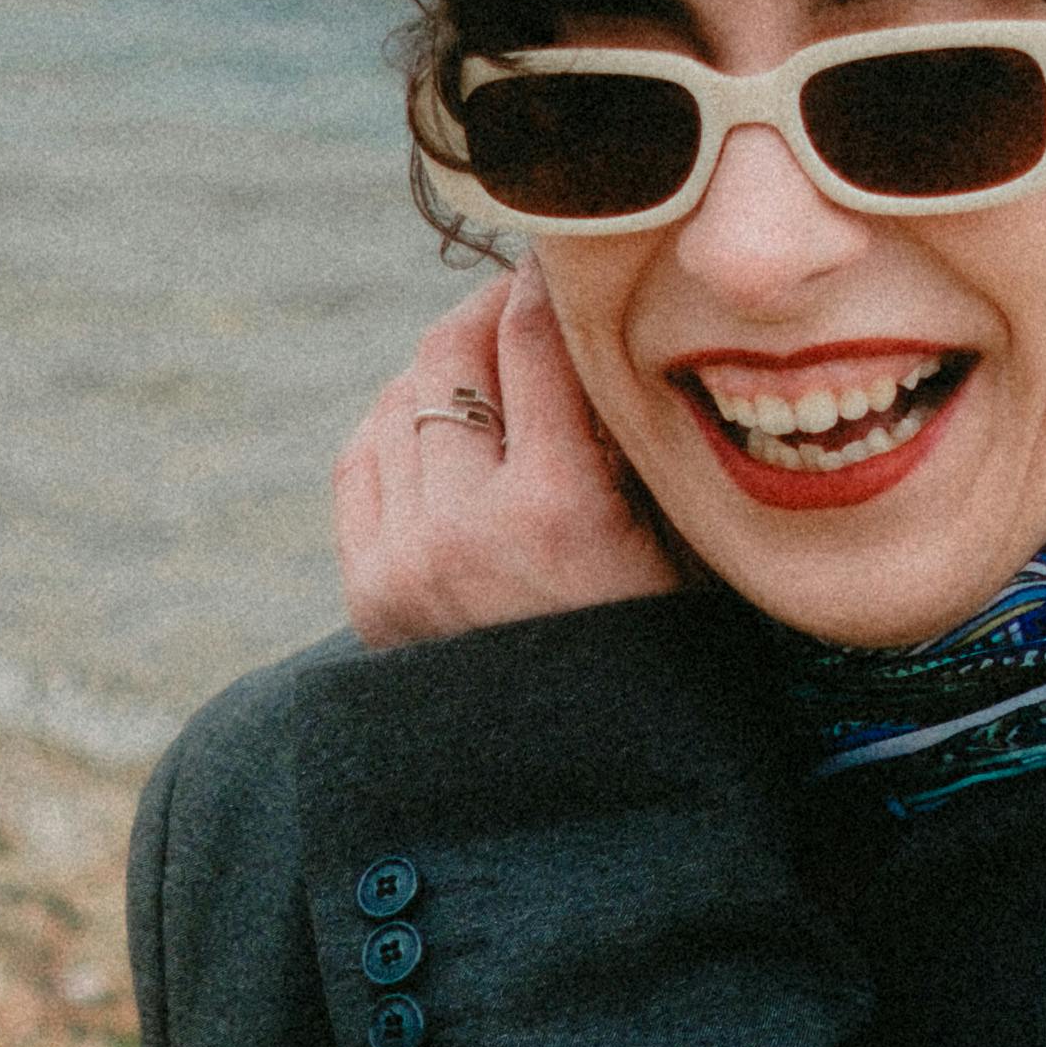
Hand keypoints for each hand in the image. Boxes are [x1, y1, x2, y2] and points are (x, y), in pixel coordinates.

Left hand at [334, 264, 672, 647]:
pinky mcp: (368, 588)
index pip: (536, 338)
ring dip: (444, 368)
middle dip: (489, 308)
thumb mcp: (683, 543)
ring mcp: (405, 559)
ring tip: (489, 370)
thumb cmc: (664, 654)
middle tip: (523, 299)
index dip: (548, 280)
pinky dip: (398, 426)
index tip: (566, 258)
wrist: (582, 789)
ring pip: (400, 397)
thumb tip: (604, 318)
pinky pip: (362, 457)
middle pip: (453, 350)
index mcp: (561, 511)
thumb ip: (640, 437)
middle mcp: (467, 529)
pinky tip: (440, 429)